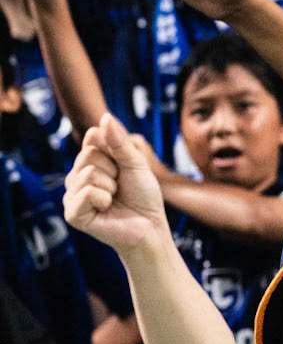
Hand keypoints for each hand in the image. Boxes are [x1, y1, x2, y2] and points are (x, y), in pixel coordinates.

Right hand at [64, 112, 171, 255]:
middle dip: (114, 170)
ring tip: (114, 199)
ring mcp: (72, 194)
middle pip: (89, 154)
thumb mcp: (135, 163)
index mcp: (90, 162)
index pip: (94, 137)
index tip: (124, 167)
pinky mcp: (73, 213)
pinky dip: (104, 199)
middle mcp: (77, 176)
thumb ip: (120, 142)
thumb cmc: (144, 196)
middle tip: (120, 187)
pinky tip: (107, 208)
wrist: (150, 227)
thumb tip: (104, 116)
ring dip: (111, 186)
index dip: (116, 150)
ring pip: (88, 172)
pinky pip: (86, 192)